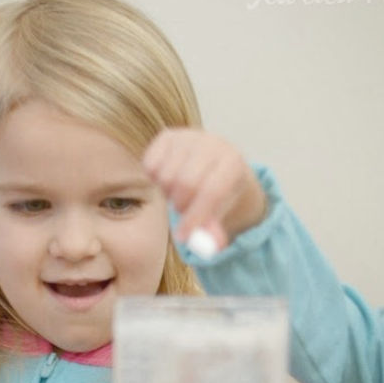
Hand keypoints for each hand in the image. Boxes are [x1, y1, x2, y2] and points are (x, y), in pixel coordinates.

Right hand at [143, 128, 266, 250]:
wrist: (214, 159)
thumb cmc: (218, 190)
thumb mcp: (221, 212)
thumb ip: (215, 231)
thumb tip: (210, 246)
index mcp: (233, 162)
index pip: (212, 191)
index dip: (195, 217)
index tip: (182, 237)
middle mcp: (212, 143)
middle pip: (186, 183)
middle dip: (180, 206)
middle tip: (181, 212)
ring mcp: (189, 136)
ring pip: (165, 175)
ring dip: (167, 193)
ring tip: (178, 193)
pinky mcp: (168, 136)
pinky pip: (151, 165)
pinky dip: (154, 180)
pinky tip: (167, 181)